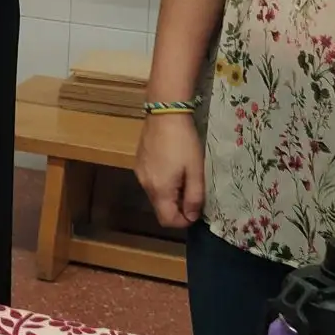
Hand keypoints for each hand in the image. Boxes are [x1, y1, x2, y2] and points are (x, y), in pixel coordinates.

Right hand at [135, 113, 204, 228]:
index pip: (168, 220)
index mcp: (160, 190)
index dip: (183, 221)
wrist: (164, 113)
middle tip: (192, 192)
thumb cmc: (184, 142)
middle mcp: (145, 186)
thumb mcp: (196, 170)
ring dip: (170, 195)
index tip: (196, 210)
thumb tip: (192, 216)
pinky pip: (151, 182)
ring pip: (156, 196)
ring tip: (184, 177)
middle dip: (177, 207)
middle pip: (160, 209)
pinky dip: (162, 183)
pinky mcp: (139, 163)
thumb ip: (194, 197)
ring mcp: (139, 174)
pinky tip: (172, 166)